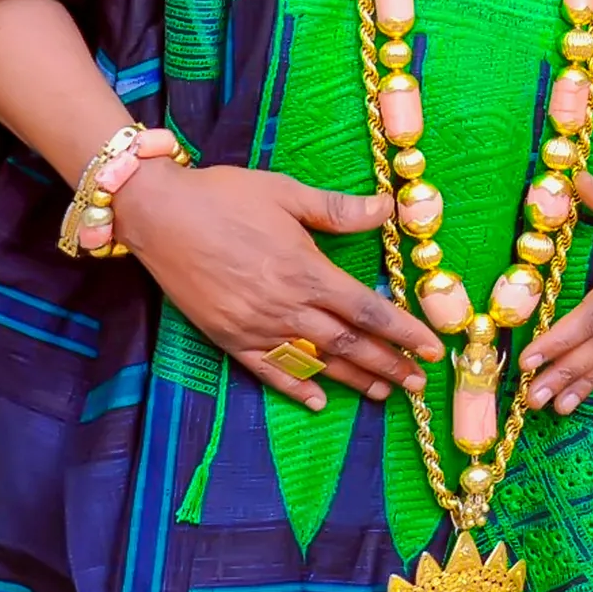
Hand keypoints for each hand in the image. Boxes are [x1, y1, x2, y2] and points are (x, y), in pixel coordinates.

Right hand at [112, 162, 443, 412]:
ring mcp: (256, 327)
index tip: (432, 349)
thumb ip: (337, 209)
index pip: (367, 309)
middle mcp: (286, 305)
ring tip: (383, 392)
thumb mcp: (285, 192)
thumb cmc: (224, 196)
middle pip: (348, 343)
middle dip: (388, 363)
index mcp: (305, 270)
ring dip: (352, 378)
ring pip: (315, 361)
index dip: (404, 330)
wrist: (160, 214)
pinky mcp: (229, 338)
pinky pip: (269, 370)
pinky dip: (295, 386)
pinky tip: (316, 399)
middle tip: (418, 383)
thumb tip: (388, 207)